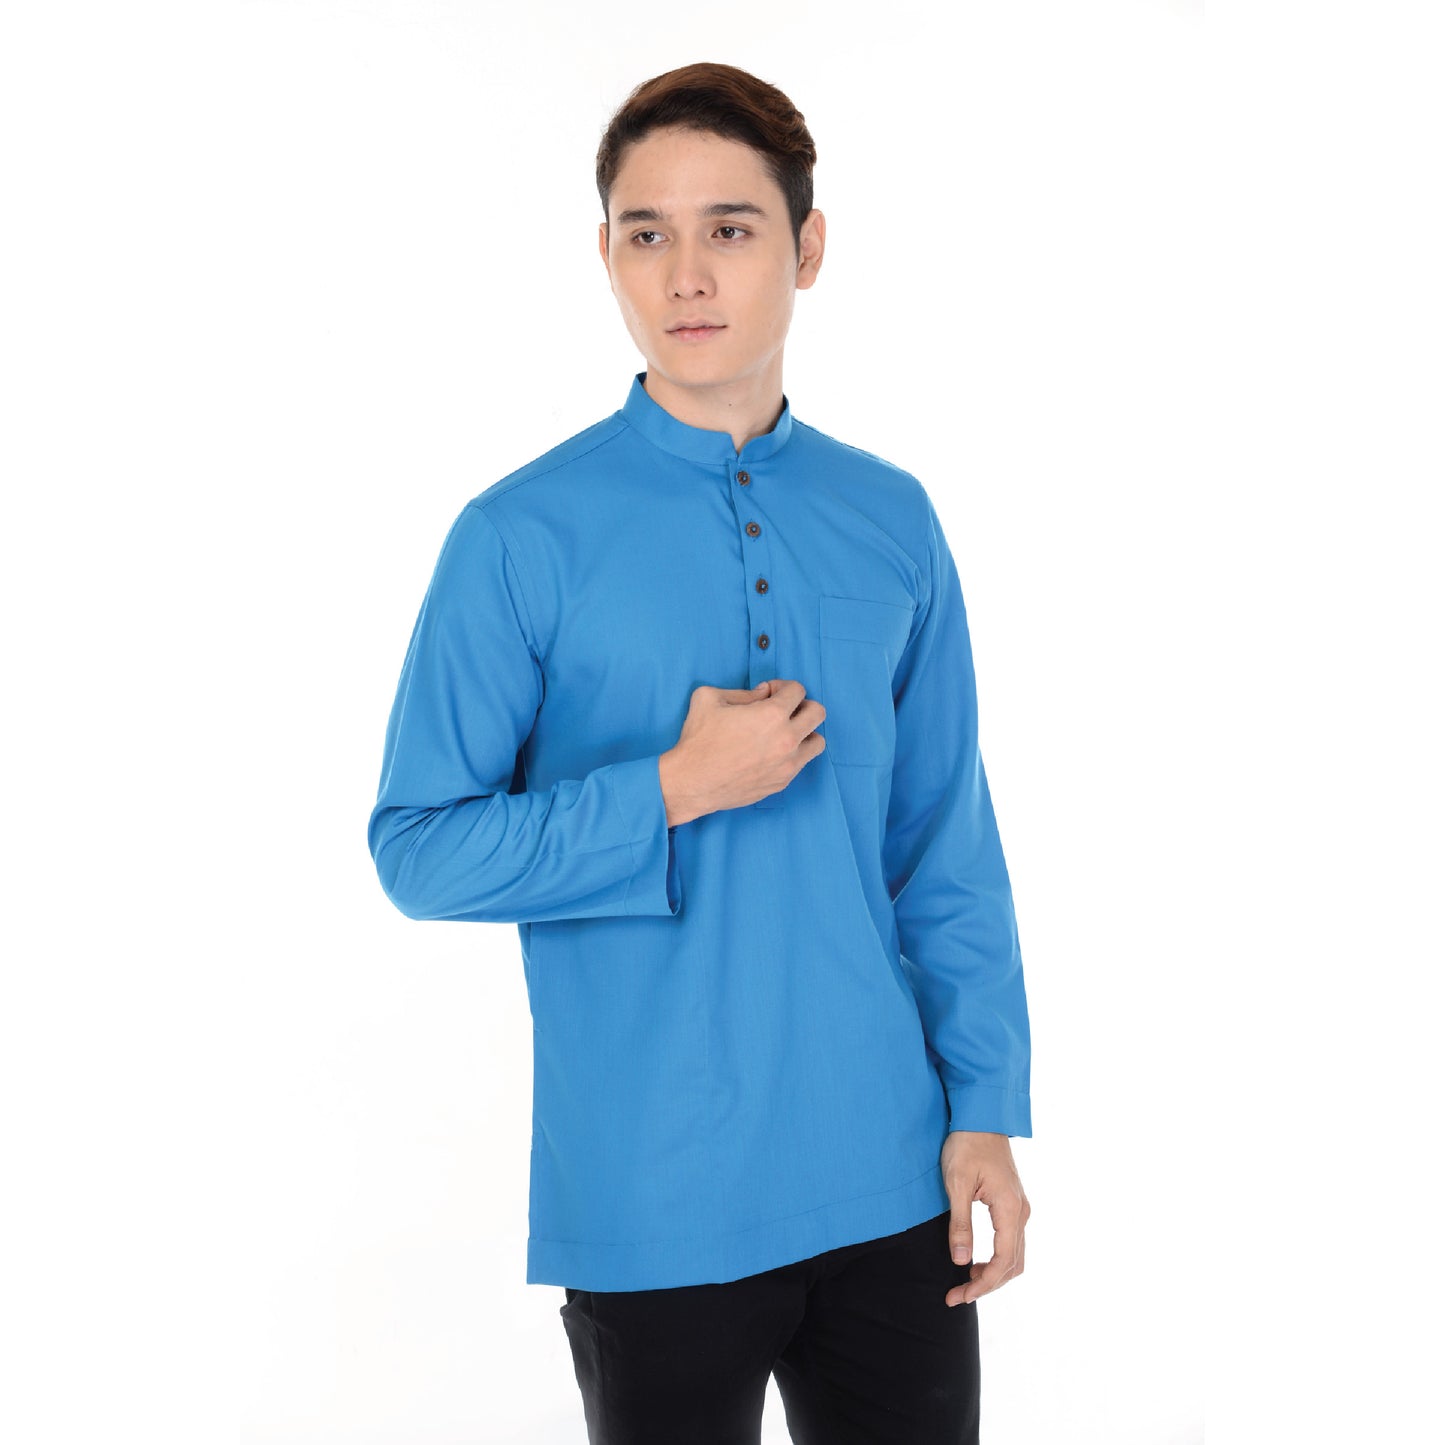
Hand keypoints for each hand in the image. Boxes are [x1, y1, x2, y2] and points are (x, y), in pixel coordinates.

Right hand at [659, 680, 825, 824]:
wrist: (691, 782)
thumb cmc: (698, 740)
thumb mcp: (710, 698)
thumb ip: (743, 691)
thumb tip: (763, 694)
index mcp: (772, 714)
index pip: (798, 690)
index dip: (783, 687)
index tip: (769, 694)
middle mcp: (786, 739)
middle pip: (818, 713)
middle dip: (802, 705)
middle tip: (783, 710)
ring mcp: (787, 764)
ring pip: (818, 742)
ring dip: (805, 732)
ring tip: (784, 733)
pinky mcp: (782, 782)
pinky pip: (801, 763)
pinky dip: (792, 754)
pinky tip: (771, 753)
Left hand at [940, 1129, 1029, 1306]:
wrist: (981, 1116)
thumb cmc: (966, 1144)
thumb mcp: (956, 1183)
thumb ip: (960, 1223)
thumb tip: (961, 1261)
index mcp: (1010, 1209)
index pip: (1002, 1262)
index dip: (982, 1284)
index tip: (958, 1295)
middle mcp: (1021, 1212)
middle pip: (1013, 1265)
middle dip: (987, 1285)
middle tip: (957, 1295)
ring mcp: (1020, 1208)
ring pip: (1015, 1256)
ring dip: (994, 1274)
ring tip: (965, 1282)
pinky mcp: (1013, 1203)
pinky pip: (1012, 1242)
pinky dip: (998, 1259)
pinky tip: (976, 1261)